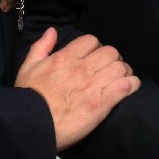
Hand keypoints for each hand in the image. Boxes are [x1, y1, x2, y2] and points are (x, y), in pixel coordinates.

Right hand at [16, 28, 139, 150]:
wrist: (28, 127)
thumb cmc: (27, 98)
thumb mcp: (27, 69)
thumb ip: (40, 47)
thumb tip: (53, 30)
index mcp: (64, 58)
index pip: (91, 41)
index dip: (96, 47)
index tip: (94, 58)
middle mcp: (81, 68)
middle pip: (111, 52)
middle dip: (112, 59)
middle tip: (109, 69)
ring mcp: (94, 85)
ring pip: (121, 67)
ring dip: (124, 72)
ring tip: (120, 79)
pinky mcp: (103, 103)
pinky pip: (127, 86)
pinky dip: (132, 85)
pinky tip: (129, 88)